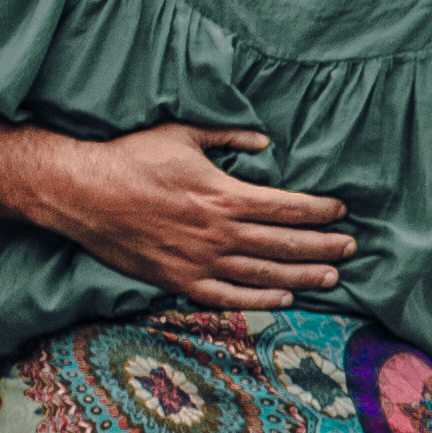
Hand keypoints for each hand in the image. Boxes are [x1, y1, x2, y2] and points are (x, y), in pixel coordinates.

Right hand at [46, 124, 355, 305]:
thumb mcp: (182, 133)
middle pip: (284, 243)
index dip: (319, 211)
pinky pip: (228, 296)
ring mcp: (199, 260)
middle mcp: (217, 231)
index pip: (286, 206)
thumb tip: (263, 142)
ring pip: (264, 273)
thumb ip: (227, 136)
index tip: (341, 213)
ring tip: (331, 278)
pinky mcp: (178, 280)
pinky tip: (284, 299)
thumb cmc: (130, 158)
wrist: (81, 193)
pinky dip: (259, 299)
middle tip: (351, 249)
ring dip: (302, 277)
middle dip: (322, 246)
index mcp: (223, 194)